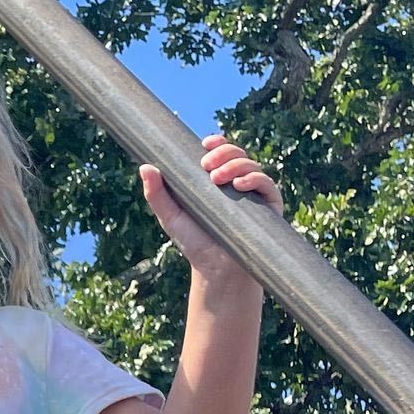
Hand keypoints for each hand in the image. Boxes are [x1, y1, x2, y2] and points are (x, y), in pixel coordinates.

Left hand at [141, 136, 281, 285]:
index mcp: (216, 180)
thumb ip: (157, 194)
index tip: (206, 144)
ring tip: (218, 178)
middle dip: (224, 153)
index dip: (217, 143)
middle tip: (207, 166)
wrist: (217, 270)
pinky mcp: (269, 206)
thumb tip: (144, 167)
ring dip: (235, 165)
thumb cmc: (194, 242)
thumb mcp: (171, 216)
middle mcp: (237, 182)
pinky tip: (239, 184)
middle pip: (236, 154)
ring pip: (251, 165)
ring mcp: (254, 193)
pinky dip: (254, 179)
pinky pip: (267, 184)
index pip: (221, 153)